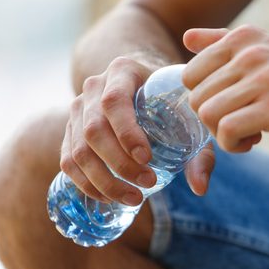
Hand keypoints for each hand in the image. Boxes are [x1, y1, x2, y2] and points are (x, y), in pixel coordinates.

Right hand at [60, 57, 215, 204]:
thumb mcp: (190, 116)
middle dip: (119, 163)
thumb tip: (200, 188)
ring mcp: (78, 108)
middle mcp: (94, 86)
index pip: (114, 102)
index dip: (127, 132)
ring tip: (133, 198)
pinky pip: (68, 160)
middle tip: (148, 184)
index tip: (148, 158)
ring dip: (103, 180)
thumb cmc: (172, 100)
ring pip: (79, 149)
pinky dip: (86, 183)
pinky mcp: (70, 130)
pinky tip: (109, 198)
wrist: (145, 83)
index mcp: (123, 71)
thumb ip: (200, 151)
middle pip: (94, 129)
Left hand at [182, 25, 268, 151]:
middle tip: (239, 123)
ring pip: (208, 114)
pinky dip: (234, 144)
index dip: (204, 98)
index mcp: (243, 38)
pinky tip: (254, 141)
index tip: (228, 106)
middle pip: (196, 97)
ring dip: (222, 134)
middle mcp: (249, 54)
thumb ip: (224, 41)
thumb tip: (186, 37)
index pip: (190, 73)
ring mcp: (262, 80)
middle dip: (211, 119)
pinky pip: (228, 131)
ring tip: (248, 133)